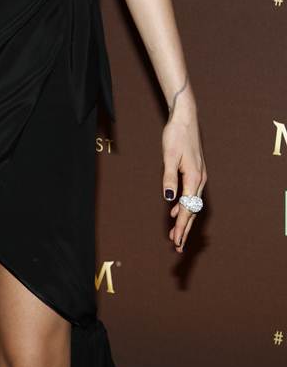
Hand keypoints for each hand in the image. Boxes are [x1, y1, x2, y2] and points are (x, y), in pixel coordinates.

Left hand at [161, 102, 206, 253]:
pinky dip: (185, 206)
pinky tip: (176, 210)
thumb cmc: (176, 136)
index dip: (181, 226)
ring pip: (193, 204)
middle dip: (185, 229)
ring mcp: (199, 176)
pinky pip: (191, 195)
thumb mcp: (169, 156)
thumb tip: (168, 199)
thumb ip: (169, 178)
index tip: (176, 241)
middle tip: (178, 247)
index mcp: (193, 178)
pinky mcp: (195, 172)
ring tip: (177, 235)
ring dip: (185, 219)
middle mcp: (199, 180)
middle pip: (193, 211)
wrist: (185, 119)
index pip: (187, 209)